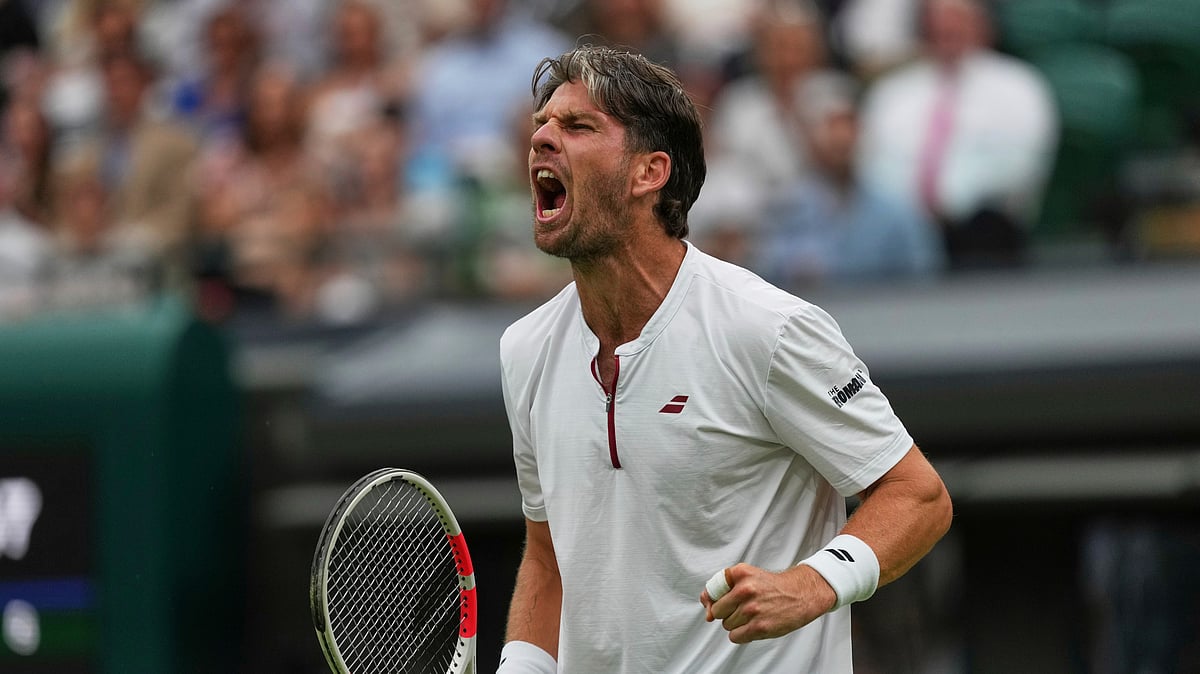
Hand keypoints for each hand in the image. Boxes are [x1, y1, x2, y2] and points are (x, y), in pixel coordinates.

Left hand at [699, 563, 836, 643]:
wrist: (800, 595)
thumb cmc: (773, 587)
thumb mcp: (748, 576)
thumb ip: (723, 588)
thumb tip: (706, 608)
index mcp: (741, 573)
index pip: (712, 590)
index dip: (714, 599)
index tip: (720, 601)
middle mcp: (745, 589)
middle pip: (718, 611)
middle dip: (727, 612)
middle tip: (742, 608)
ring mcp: (752, 609)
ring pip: (727, 625)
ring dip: (736, 623)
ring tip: (752, 615)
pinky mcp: (759, 627)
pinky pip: (735, 637)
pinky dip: (741, 634)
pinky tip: (753, 625)